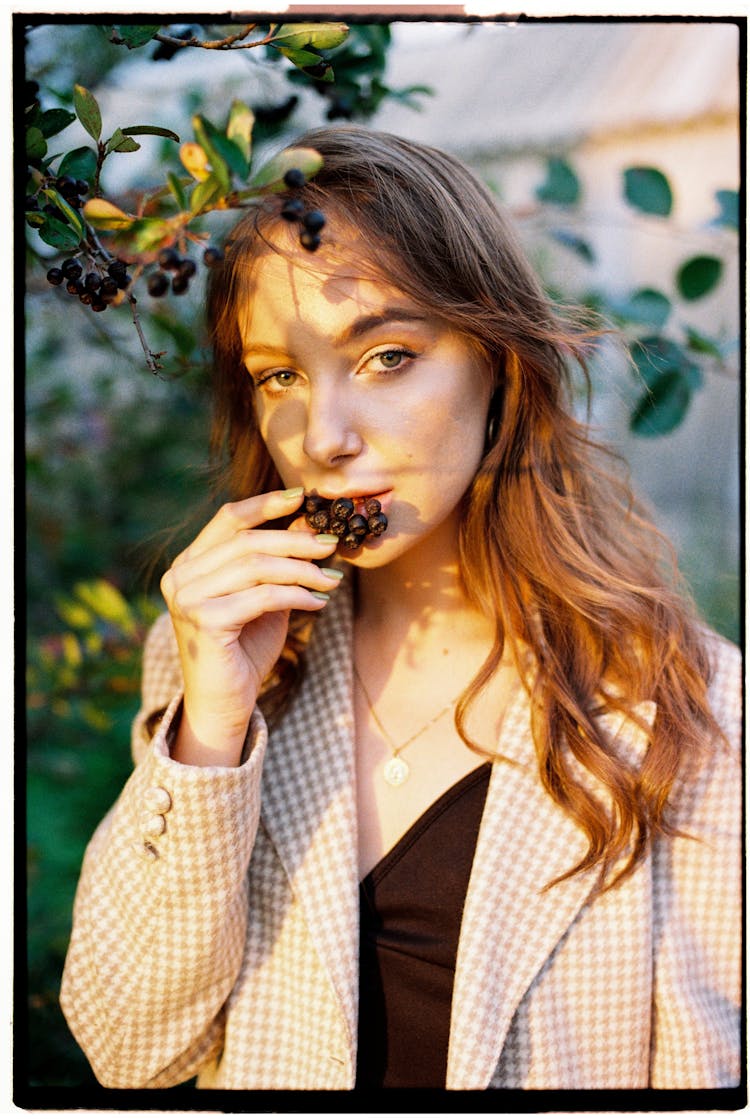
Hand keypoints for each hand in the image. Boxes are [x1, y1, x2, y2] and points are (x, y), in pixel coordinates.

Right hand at [160, 488, 340, 765]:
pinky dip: (297, 596)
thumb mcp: (263, 598)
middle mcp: (180, 577)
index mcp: (189, 564)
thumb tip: (310, 526)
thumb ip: (277, 564)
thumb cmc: (245, 650)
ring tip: (331, 580)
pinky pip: (262, 596)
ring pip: (257, 566)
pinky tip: (317, 604)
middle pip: (248, 541)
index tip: (302, 498)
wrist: (224, 704)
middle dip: (296, 541)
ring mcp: (187, 598)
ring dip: (302, 570)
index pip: (228, 519)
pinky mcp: (203, 621)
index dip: (266, 504)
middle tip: (331, 545)